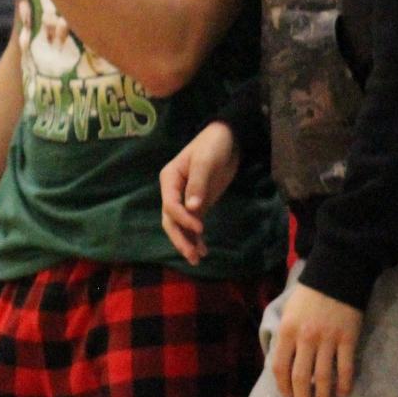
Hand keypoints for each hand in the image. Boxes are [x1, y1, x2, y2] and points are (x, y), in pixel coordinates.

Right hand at [160, 122, 240, 265]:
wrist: (228, 138)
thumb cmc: (213, 144)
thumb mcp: (206, 161)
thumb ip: (198, 184)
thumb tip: (193, 208)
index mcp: (169, 179)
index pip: (170, 205)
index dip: (182, 219)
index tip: (200, 228)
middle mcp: (173, 191)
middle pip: (170, 219)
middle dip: (180, 238)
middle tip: (192, 255)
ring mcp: (185, 199)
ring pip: (179, 225)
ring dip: (186, 241)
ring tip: (197, 258)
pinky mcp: (198, 204)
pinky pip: (192, 224)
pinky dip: (195, 237)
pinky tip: (202, 249)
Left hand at [270, 282, 361, 396]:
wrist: (335, 276)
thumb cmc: (308, 297)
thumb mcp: (288, 314)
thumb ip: (285, 339)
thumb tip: (283, 367)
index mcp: (287, 331)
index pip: (280, 366)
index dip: (283, 386)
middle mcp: (305, 338)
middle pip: (301, 377)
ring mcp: (328, 339)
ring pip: (323, 376)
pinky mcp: (348, 339)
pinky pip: (345, 366)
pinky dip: (344, 383)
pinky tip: (342, 395)